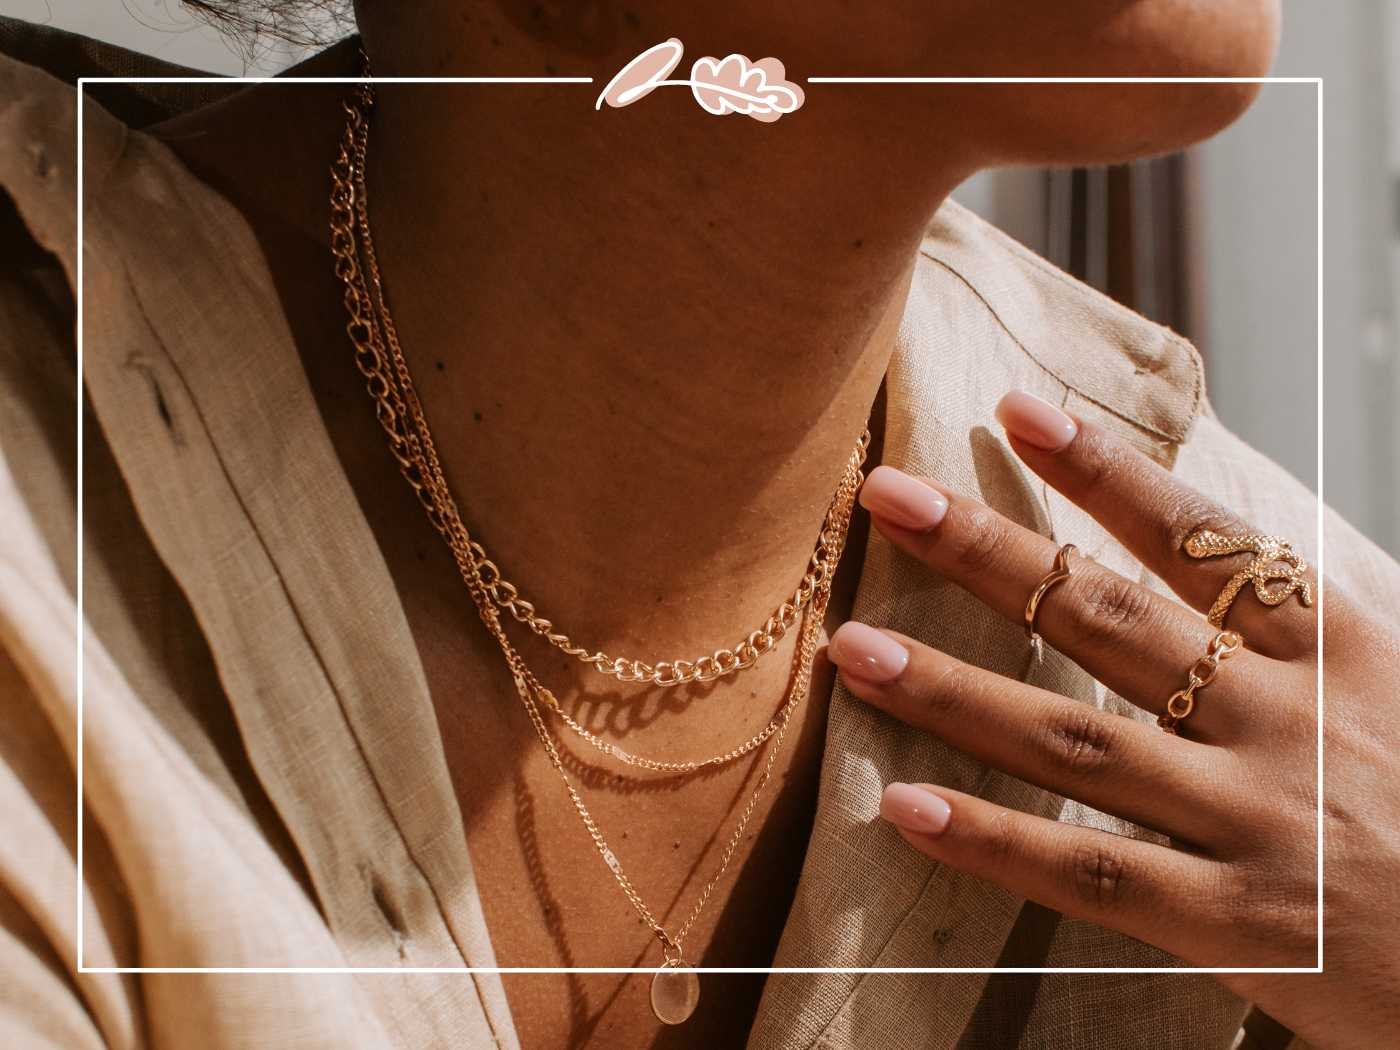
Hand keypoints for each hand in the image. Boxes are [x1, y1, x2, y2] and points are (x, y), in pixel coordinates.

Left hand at [827, 390, 1399, 1048]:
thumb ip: (1300, 624)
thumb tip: (1203, 553)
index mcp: (1337, 646)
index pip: (1198, 536)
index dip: (1103, 469)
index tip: (1015, 411)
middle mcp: (1286, 718)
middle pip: (1106, 617)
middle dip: (988, 550)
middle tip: (886, 495)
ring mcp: (1256, 820)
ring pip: (1075, 739)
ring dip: (954, 688)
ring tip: (855, 648)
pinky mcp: (1239, 923)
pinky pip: (1094, 871)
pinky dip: (996, 840)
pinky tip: (905, 808)